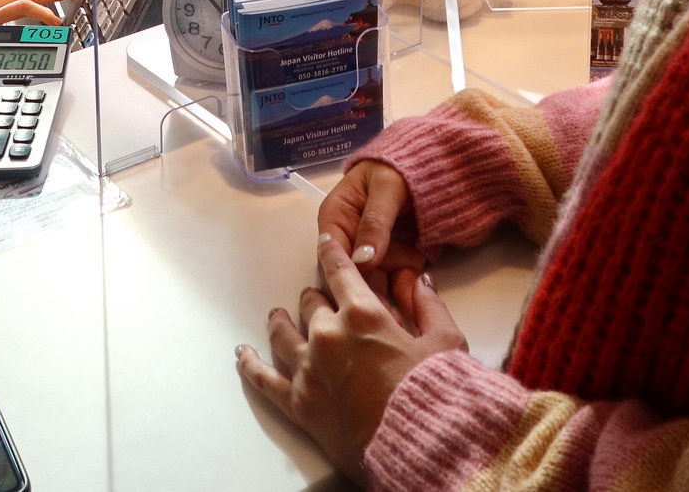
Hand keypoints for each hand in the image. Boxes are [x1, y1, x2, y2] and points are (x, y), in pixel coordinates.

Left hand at [236, 233, 467, 484]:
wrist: (417, 444)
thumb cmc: (433, 393)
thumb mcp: (445, 341)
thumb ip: (428, 305)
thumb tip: (420, 279)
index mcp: (362, 313)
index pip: (339, 270)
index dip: (331, 252)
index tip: (324, 243)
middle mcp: (328, 334)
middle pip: (310, 303)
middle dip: (315, 298)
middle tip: (317, 299)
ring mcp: (308, 368)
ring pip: (283, 333)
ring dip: (281, 321)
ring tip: (277, 316)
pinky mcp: (297, 401)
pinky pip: (263, 378)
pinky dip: (251, 364)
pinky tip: (244, 355)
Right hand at [320, 160, 426, 288]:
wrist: (428, 160)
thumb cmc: (397, 166)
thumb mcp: (386, 188)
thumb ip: (375, 223)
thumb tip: (361, 261)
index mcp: (335, 217)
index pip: (331, 255)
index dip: (347, 274)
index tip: (367, 288)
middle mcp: (348, 237)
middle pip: (354, 272)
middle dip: (377, 282)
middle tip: (398, 289)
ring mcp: (370, 249)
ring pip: (377, 277)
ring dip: (397, 278)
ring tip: (416, 261)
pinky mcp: (391, 256)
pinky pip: (396, 274)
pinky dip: (409, 275)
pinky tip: (420, 270)